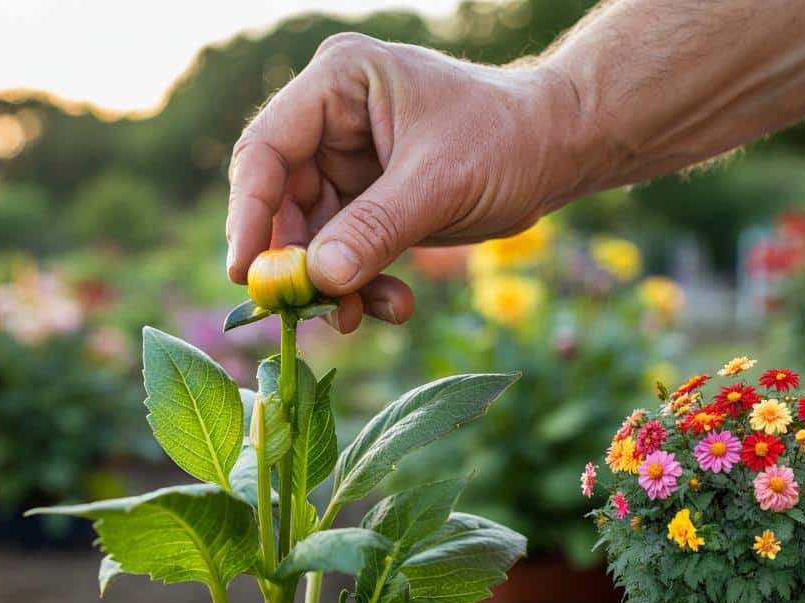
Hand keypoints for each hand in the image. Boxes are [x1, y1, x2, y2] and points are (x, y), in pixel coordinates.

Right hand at [225, 33, 583, 331]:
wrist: (559, 150)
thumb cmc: (507, 139)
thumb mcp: (439, 182)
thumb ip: (376, 229)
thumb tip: (321, 278)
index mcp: (339, 84)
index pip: (267, 149)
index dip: (250, 212)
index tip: (245, 272)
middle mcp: (332, 120)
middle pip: (281, 199)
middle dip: (295, 261)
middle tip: (304, 311)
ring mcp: (347, 163)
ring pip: (311, 236)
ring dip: (334, 283)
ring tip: (360, 316)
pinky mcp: (367, 201)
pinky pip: (344, 251)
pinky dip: (360, 283)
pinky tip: (393, 305)